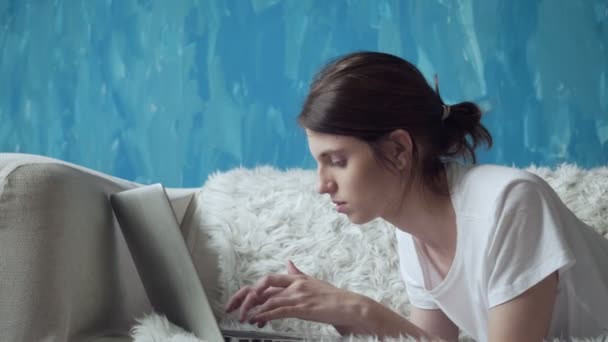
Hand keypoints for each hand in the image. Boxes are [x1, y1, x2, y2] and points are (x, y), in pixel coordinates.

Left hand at [224, 260, 361, 328]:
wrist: (350, 306)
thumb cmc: (332, 297)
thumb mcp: (312, 280)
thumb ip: (297, 273)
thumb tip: (288, 263)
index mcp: (295, 279)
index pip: (267, 280)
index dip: (250, 289)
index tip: (238, 299)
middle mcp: (294, 284)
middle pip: (262, 287)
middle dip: (244, 297)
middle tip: (231, 308)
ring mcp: (298, 296)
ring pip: (268, 299)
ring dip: (252, 310)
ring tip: (242, 318)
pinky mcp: (302, 308)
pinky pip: (279, 310)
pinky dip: (265, 314)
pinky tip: (257, 319)